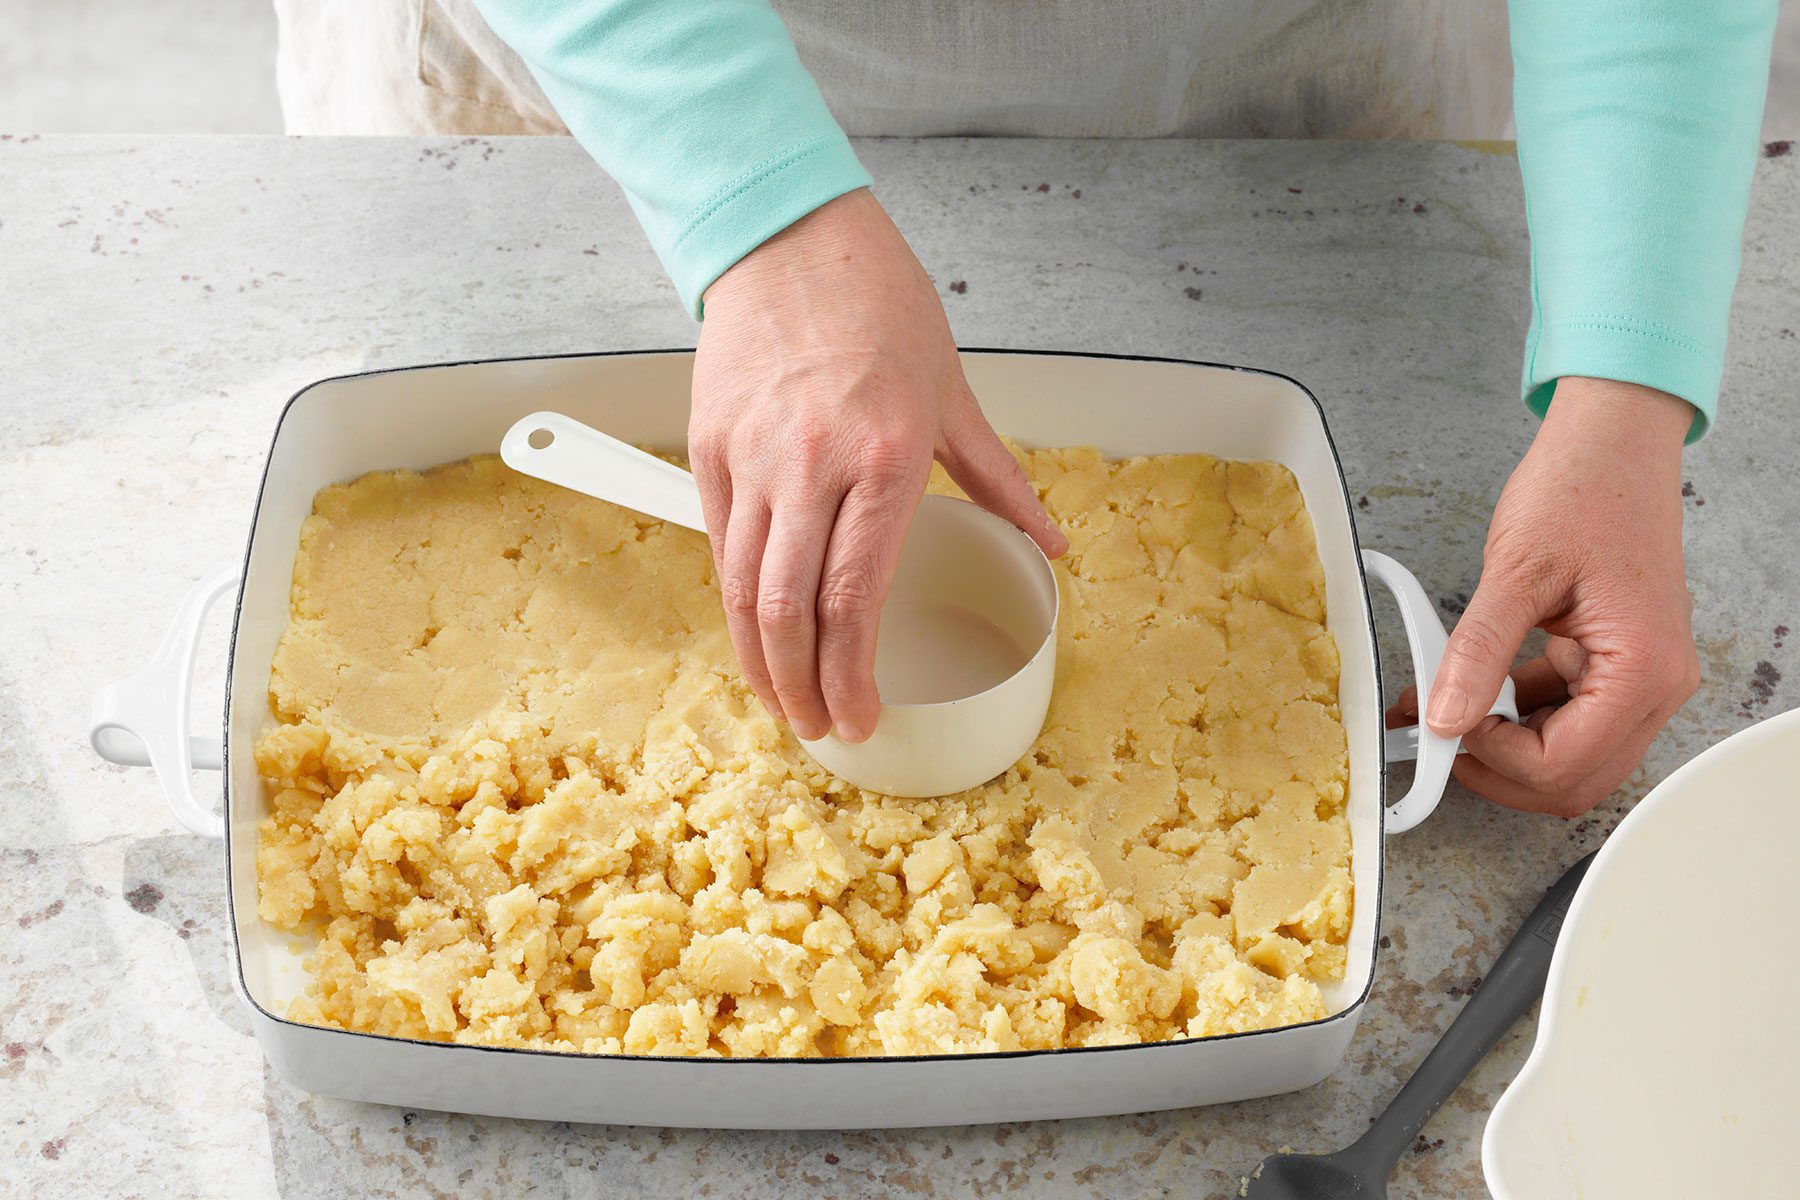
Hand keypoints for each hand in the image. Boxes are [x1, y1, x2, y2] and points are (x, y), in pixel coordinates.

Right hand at [689, 188, 1067, 743]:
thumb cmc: (879, 307)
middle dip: (803, 687)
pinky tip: (754, 637)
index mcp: (885, 457)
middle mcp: (812, 464)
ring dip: (761, 661)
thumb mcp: (954, 393)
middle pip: (790, 610)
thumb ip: (999, 481)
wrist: (792, 239)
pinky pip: (719, 546)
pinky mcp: (710, 449)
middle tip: (822, 728)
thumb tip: (1049, 544)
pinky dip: (734, 604)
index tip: (862, 715)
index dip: (852, 674)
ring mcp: (753, 458)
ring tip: (784, 701)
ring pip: (742, 590)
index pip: (854, 596)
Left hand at [1397, 377, 1699, 816]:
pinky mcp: (1616, 662)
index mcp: (1642, 669)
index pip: (1566, 766)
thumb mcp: (1517, 570)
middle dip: (1500, 769)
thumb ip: (1479, 651)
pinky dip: (1514, 715)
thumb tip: (1445, 717)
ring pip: (1570, 757)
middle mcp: (1656, 685)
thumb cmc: (1584, 489)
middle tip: (1437, 736)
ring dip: (1504, 746)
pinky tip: (1462, 692)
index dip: (1495, 760)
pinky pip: (1565, 715)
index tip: (1443, 729)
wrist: (1614, 441)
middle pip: (1575, 780)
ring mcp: (1640, 677)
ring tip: (1441, 712)